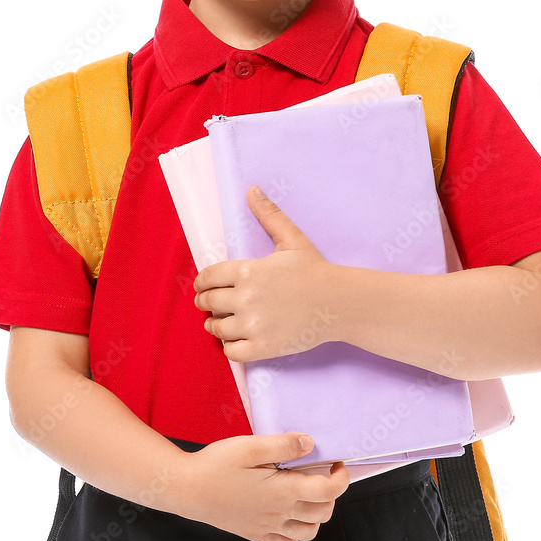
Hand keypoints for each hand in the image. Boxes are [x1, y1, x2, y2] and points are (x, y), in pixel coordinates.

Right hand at [177, 432, 349, 540]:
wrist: (186, 489)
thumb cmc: (216, 465)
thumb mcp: (251, 446)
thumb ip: (284, 444)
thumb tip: (311, 444)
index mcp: (281, 491)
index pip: (328, 491)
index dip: (341, 477)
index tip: (336, 461)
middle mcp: (279, 514)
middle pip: (323, 512)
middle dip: (331, 492)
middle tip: (322, 471)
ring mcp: (267, 527)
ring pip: (309, 531)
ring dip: (317, 513)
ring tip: (307, 490)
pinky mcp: (254, 533)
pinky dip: (296, 531)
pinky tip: (288, 513)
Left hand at [193, 185, 338, 361]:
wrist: (339, 302)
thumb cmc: (314, 270)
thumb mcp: (292, 239)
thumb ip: (269, 215)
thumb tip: (252, 189)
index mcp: (248, 271)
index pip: (208, 277)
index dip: (202, 282)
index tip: (202, 286)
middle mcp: (246, 298)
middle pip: (209, 301)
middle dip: (206, 301)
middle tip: (208, 302)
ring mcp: (254, 324)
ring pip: (217, 327)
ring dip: (215, 324)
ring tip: (219, 321)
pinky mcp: (264, 347)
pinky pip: (231, 351)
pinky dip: (229, 346)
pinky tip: (235, 338)